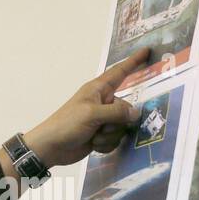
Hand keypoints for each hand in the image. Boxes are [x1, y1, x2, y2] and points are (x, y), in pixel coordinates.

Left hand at [0, 48, 150, 173]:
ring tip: (93, 137)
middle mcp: (102, 103)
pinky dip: (105, 145)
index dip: (134, 62)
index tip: (147, 51)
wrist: (51, 148)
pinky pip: (115, 140)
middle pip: (125, 109)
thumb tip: (135, 114)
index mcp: (98, 90)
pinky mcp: (101, 136)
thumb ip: (116, 113)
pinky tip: (93, 145)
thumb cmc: (67, 125)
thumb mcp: (92, 114)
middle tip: (100, 127)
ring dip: (109, 136)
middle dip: (117, 123)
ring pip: (121, 127)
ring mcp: (102, 120)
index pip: (120, 72)